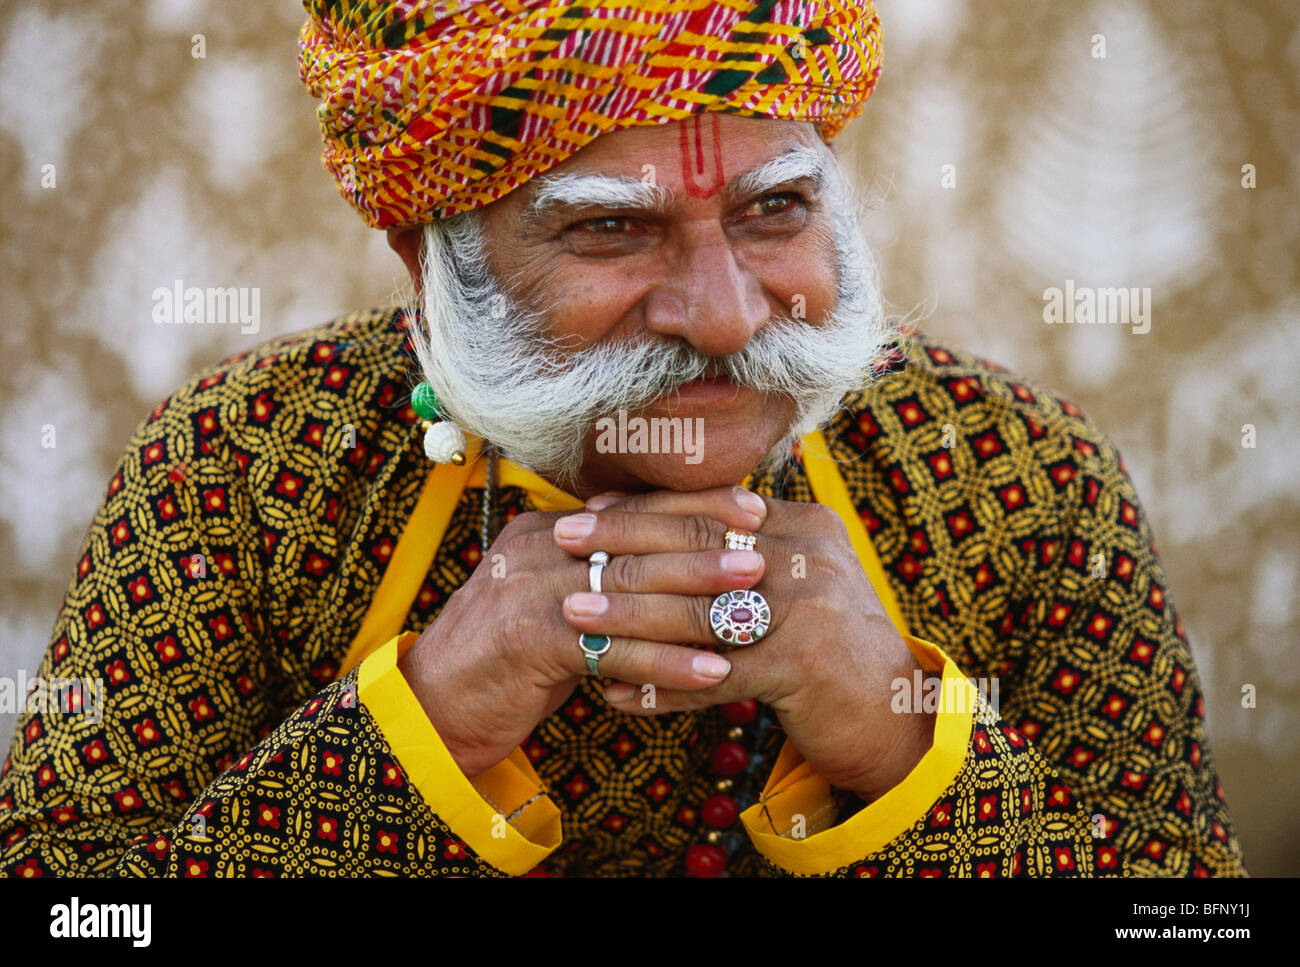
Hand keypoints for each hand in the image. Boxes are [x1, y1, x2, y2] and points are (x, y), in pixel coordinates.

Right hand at [396, 489, 767, 776]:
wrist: (434, 706)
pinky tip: (716, 672)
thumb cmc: (509, 659)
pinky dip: (669, 662)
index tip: (754, 510)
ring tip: (754, 612)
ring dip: (699, 603)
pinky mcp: (530, 640)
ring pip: (632, 592)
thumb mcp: (554, 603)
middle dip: (708, 547)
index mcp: (548, 529)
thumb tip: (676, 562)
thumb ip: (601, 576)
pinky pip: (616, 650)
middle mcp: (539, 547)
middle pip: (638, 541)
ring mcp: (531, 590)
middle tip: (766, 554)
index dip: (694, 506)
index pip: (633, 507)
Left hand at [555, 487, 935, 802]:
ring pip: (697, 608)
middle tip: (563, 541)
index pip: (712, 504)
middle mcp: (811, 556)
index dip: (646, 506)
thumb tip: (666, 525)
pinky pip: (712, 676)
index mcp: (805, 526)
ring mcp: (810, 609)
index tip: (589, 510)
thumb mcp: (797, 583)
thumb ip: (747, 551)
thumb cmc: (828, 647)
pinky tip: (615, 691)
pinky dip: (660, 685)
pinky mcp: (803, 666)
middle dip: (622, 541)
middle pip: (698, 541)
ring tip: (570, 616)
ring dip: (627, 614)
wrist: (895, 715)